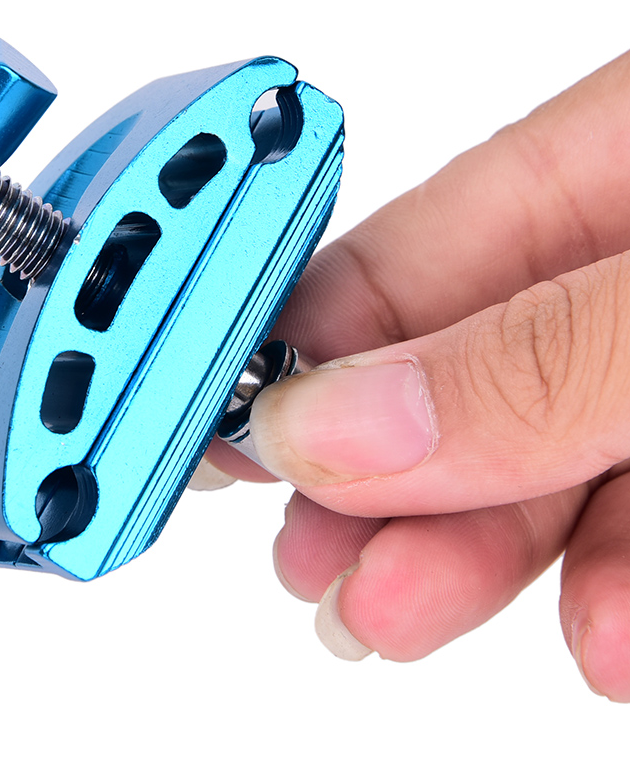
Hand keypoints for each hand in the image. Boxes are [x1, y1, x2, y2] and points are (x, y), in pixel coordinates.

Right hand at [206, 49, 629, 700]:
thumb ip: (537, 359)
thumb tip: (335, 419)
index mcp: (611, 149)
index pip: (393, 240)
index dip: (277, 325)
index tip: (195, 410)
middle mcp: (627, 250)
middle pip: (446, 365)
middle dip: (367, 470)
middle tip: (304, 551)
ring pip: (536, 455)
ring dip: (471, 548)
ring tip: (408, 613)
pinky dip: (611, 583)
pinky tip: (604, 634)